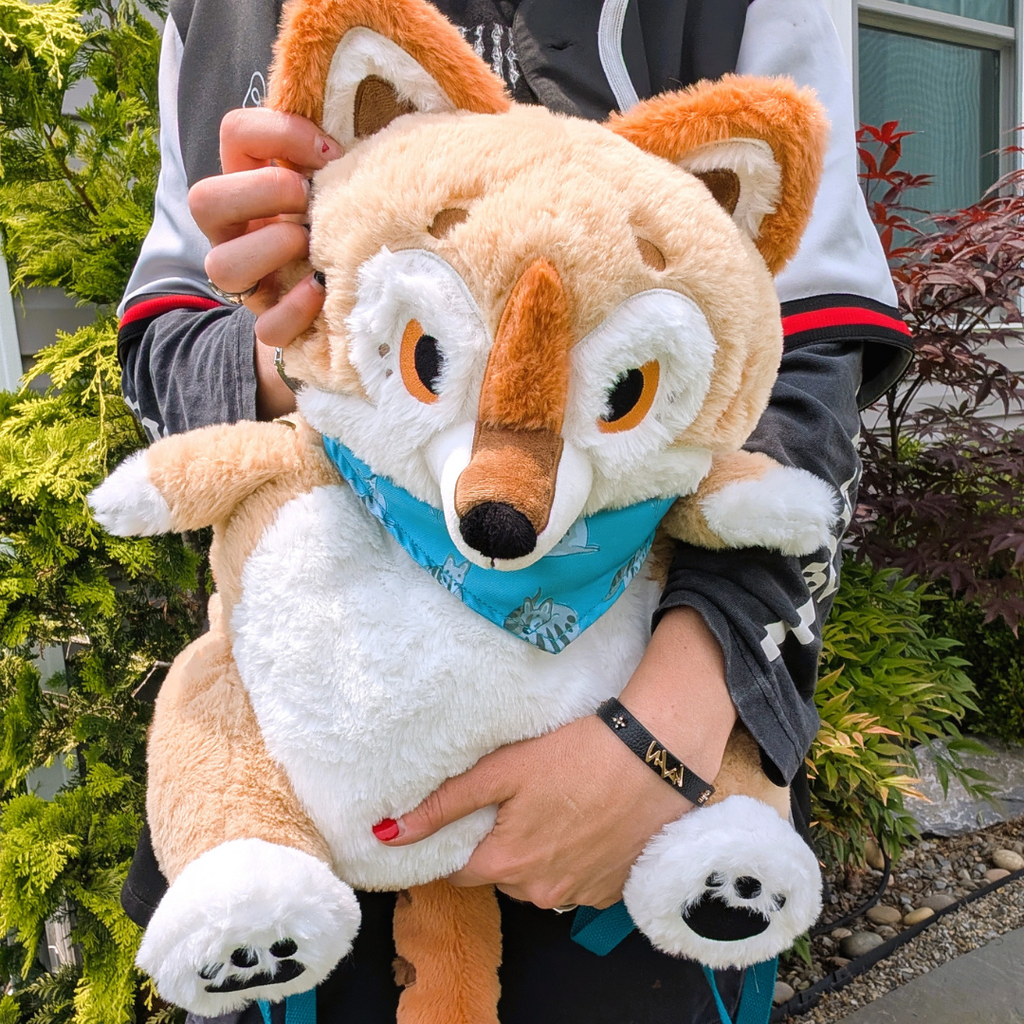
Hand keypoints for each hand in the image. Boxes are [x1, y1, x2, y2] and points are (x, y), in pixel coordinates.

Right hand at [188, 107, 343, 418]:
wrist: (342, 304)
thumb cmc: (346, 226)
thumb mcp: (340, 186)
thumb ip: (342, 162)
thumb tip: (379, 145)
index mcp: (251, 183)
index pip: (235, 133)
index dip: (278, 133)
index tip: (329, 152)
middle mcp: (237, 231)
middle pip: (204, 200)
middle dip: (262, 191)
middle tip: (308, 198)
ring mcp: (249, 281)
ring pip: (220, 266)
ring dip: (269, 246)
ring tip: (310, 244)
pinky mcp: (270, 327)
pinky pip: (266, 327)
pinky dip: (295, 309)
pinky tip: (322, 290)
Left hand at [376, 607, 736, 909]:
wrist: (655, 756)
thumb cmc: (576, 754)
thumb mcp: (502, 769)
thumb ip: (443, 804)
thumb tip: (385, 833)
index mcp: (506, 864)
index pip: (457, 871)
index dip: (458, 842)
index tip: (468, 817)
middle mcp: (540, 892)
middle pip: (500, 874)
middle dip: (501, 844)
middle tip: (519, 799)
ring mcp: (580, 895)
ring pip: (539, 880)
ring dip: (538, 853)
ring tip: (555, 805)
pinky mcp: (613, 889)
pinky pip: (576, 881)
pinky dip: (574, 858)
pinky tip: (585, 821)